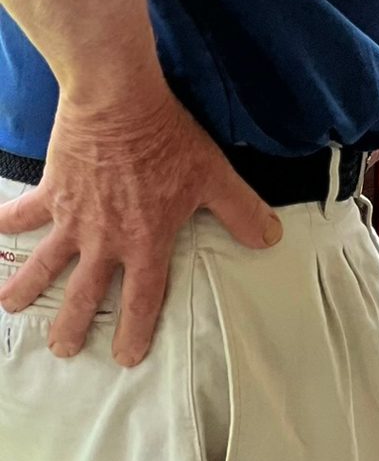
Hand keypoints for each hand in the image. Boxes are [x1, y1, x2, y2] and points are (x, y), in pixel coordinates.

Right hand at [0, 83, 282, 366]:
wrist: (121, 104)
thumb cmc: (169, 138)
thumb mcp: (213, 176)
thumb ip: (240, 211)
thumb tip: (270, 238)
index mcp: (145, 241)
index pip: (143, 299)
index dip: (135, 330)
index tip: (125, 356)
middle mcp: (105, 239)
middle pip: (85, 294)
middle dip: (71, 326)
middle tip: (62, 349)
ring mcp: (73, 219)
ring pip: (45, 264)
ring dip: (27, 285)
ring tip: (10, 304)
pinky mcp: (52, 192)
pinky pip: (22, 212)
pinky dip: (7, 221)